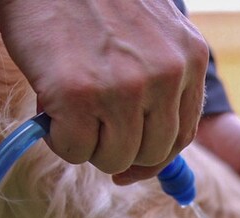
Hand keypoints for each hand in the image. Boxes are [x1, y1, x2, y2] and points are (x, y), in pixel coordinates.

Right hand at [0, 0, 207, 181]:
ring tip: (68, 109)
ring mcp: (125, 87)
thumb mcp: (147, 31)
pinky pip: (75, 151)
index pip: (183, 134)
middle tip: (91, 128)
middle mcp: (166, 74)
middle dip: (119, 151)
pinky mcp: (80, 96)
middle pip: (152, 153)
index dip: (154, 157)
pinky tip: (49, 107)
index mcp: (189, 57)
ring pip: (115, 159)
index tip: (132, 164)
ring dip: (88, 146)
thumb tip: (149, 156)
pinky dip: (58, 139)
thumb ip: (160, 81)